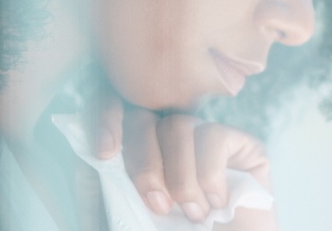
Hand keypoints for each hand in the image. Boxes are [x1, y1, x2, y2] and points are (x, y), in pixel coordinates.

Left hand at [87, 93, 276, 229]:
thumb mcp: (132, 223)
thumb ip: (111, 199)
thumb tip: (89, 164)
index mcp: (137, 158)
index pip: (111, 112)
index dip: (103, 119)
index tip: (104, 153)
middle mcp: (170, 143)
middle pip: (142, 117)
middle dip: (144, 162)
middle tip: (158, 205)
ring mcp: (206, 142)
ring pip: (178, 125)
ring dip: (180, 175)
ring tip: (192, 213)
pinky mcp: (242, 146)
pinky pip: (214, 136)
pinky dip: (210, 174)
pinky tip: (215, 202)